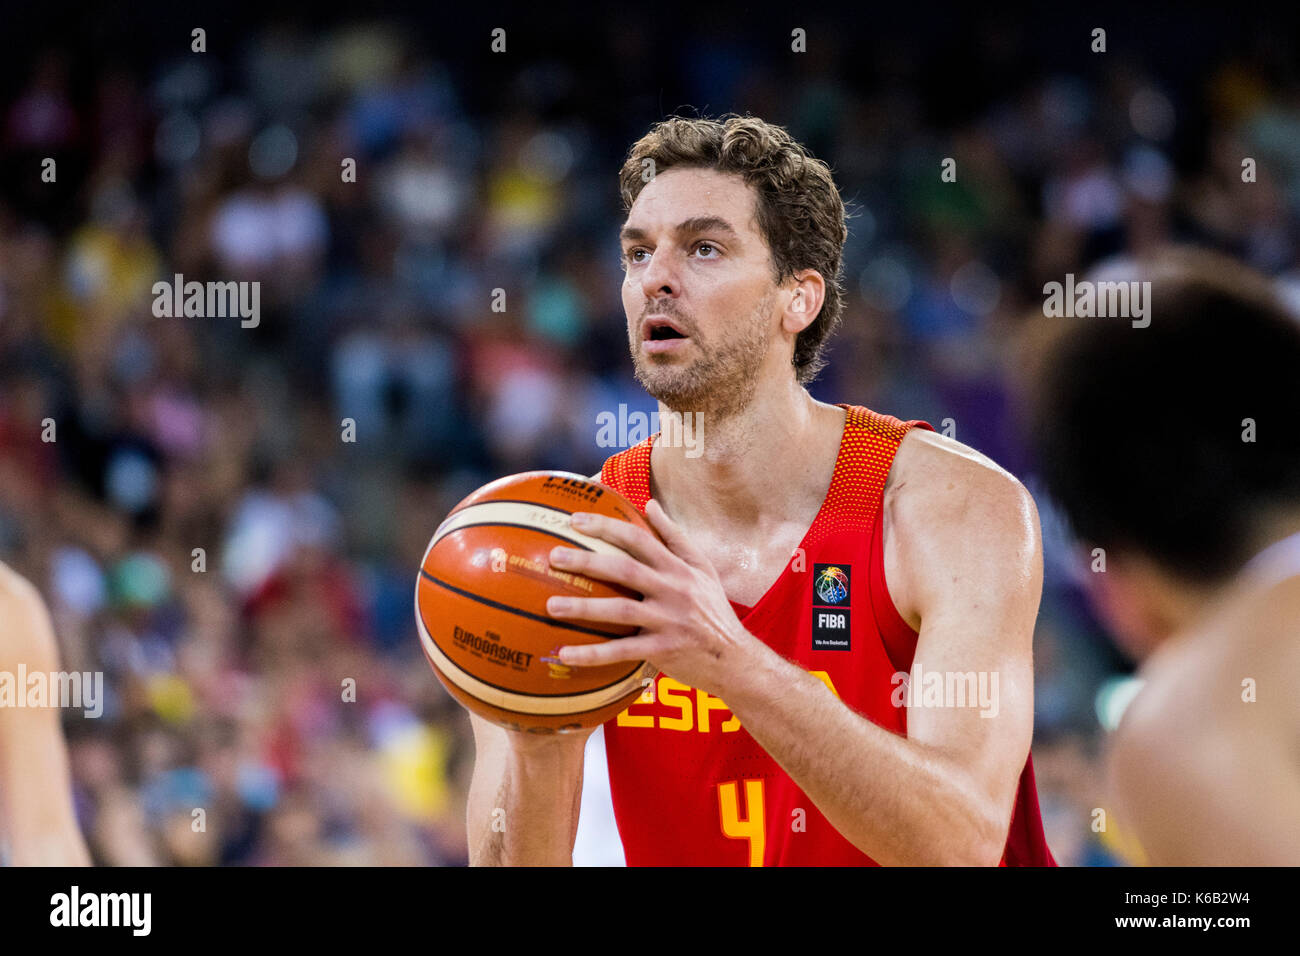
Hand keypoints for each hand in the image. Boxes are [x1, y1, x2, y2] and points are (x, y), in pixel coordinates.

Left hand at [546, 499, 754, 697]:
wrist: (736, 658)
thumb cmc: (713, 610)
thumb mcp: (703, 568)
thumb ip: (675, 537)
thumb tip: (650, 504)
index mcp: (678, 568)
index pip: (638, 540)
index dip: (606, 528)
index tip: (574, 521)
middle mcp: (673, 590)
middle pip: (624, 570)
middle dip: (587, 562)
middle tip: (553, 557)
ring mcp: (667, 621)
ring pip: (619, 611)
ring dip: (583, 608)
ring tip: (550, 605)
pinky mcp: (662, 650)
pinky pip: (621, 652)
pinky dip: (592, 654)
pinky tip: (564, 653)